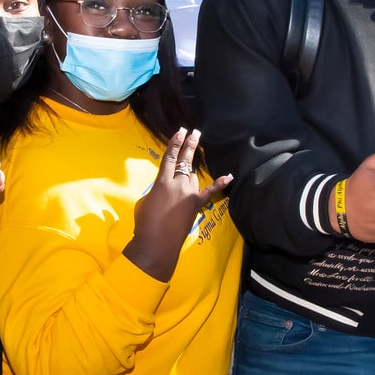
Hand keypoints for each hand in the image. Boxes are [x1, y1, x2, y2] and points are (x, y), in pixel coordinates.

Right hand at [124, 128, 232, 281]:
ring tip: (188, 166)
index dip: (175, 143)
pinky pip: (210, 192)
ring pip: (193, 176)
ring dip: (189, 171)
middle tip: (194, 133)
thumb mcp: (145, 200)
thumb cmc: (144, 222)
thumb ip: (157, 189)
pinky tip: (229, 176)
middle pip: (185, 160)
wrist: (157, 243)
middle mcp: (178, 183)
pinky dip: (219, 183)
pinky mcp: (197, 204)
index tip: (180, 132)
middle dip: (189, 145)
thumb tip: (165, 188)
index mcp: (162, 181)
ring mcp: (190, 193)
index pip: (170, 157)